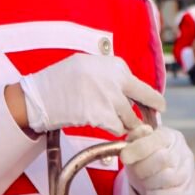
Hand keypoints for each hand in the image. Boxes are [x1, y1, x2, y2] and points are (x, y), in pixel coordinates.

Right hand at [17, 53, 164, 134]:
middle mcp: (117, 80)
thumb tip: (128, 87)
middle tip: (152, 121)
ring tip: (114, 122)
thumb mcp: (89, 64)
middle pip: (146, 99)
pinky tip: (103, 125)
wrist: (42, 95)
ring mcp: (110, 99)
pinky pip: (117, 128)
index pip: (142, 85)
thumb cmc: (62, 79)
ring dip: (126, 124)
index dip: (147, 98)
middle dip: (150, 112)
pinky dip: (113, 130)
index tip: (151, 106)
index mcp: (116, 65)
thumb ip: (111, 74)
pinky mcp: (102, 116)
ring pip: (131, 118)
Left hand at [122, 124, 194, 194]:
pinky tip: (151, 191)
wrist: (165, 180)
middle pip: (162, 158)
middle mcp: (183, 153)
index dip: (139, 148)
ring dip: (148, 182)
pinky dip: (155, 194)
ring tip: (144, 180)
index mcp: (171, 137)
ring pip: (166, 177)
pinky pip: (169, 194)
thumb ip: (137, 137)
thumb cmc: (149, 159)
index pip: (157, 139)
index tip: (124, 156)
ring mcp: (188, 173)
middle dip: (142, 167)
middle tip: (135, 171)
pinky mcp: (187, 193)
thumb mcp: (140, 144)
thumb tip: (135, 136)